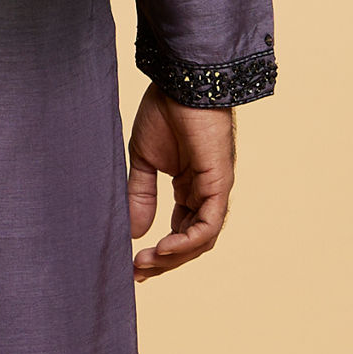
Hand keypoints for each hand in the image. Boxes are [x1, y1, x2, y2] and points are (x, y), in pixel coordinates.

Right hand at [128, 87, 234, 280]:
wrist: (180, 82)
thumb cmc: (164, 112)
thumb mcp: (143, 161)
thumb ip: (141, 196)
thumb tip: (134, 232)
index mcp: (190, 187)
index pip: (180, 230)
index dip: (159, 251)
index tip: (133, 264)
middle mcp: (206, 192)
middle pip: (191, 241)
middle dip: (164, 261)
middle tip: (137, 272)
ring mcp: (215, 189)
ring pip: (201, 239)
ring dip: (173, 256)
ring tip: (145, 263)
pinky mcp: (219, 183)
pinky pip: (208, 224)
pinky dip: (187, 241)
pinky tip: (163, 248)